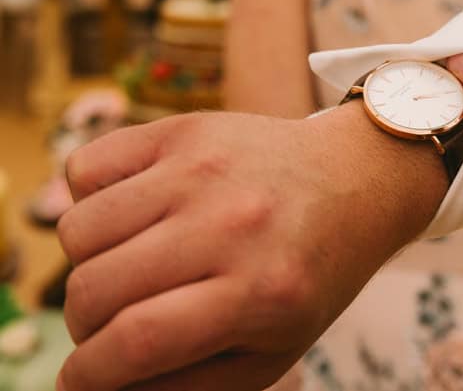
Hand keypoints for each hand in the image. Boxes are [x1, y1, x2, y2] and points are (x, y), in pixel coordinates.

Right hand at [57, 106, 446, 390]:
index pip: (137, 340)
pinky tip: (133, 214)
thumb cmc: (311, 274)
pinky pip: (86, 168)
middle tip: (114, 323)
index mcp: (262, 291)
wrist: (352, 181)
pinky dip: (90, 200)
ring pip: (77, 230)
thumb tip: (104, 388)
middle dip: (87, 325)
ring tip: (129, 265)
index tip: (79, 379)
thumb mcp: (274, 350)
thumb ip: (191, 384)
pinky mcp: (185, 129)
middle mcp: (232, 224)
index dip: (88, 373)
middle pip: (95, 287)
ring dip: (87, 264)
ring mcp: (204, 168)